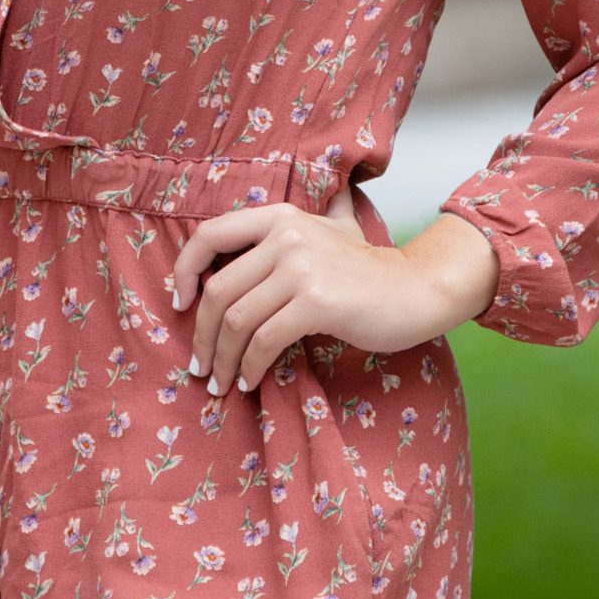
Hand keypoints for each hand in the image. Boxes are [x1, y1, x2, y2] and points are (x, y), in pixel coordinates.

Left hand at [171, 195, 499, 394]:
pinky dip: (251, 366)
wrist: (417, 289)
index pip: (210, 236)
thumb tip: (242, 237)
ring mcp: (302, 268)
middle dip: (202, 335)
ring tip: (221, 382)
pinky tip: (251, 381)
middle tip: (201, 366)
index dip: (184, 272)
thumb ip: (289, 227)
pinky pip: (266, 340)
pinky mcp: (317, 302)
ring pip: (238, 319)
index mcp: (280, 217)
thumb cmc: (367, 269)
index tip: (180, 306)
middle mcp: (286, 236)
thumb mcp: (327, 230)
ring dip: (223, 358)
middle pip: (220, 290)